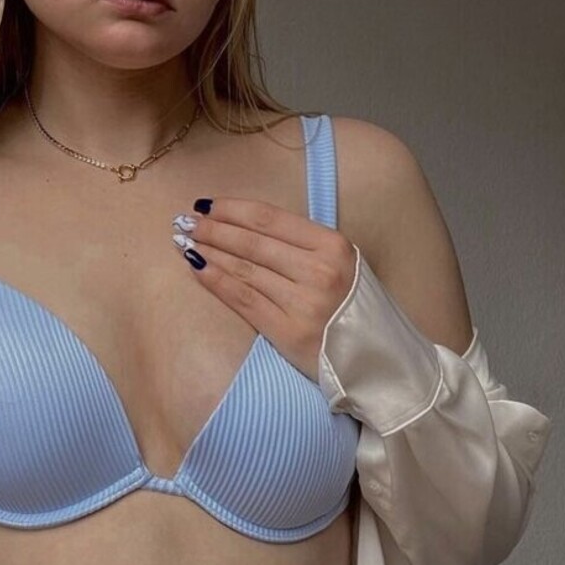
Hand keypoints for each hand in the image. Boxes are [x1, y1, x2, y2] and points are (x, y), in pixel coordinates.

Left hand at [173, 200, 358, 384]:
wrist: (379, 360)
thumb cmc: (354, 307)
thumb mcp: (341, 262)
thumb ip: (301, 244)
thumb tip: (245, 224)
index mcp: (332, 245)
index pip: (269, 218)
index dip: (231, 209)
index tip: (206, 204)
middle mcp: (319, 270)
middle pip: (252, 242)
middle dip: (213, 229)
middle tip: (185, 221)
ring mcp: (304, 302)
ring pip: (243, 269)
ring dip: (209, 251)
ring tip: (185, 240)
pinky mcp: (289, 332)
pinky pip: (243, 299)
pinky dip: (215, 280)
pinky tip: (197, 267)